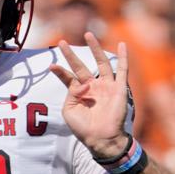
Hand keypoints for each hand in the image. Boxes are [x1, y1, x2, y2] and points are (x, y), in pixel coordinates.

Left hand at [49, 32, 130, 156]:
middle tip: (61, 42)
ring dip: (95, 48)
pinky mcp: (119, 89)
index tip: (51, 65)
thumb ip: (72, 93)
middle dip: (71, 55)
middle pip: (81, 66)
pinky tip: (123, 45)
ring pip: (101, 63)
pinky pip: (122, 70)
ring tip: (88, 34)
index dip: (60, 72)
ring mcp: (106, 86)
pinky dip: (123, 57)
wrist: (101, 139)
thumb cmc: (84, 128)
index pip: (68, 78)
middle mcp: (93, 87)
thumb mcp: (70, 110)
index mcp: (80, 93)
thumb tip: (83, 83)